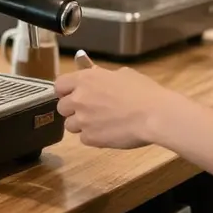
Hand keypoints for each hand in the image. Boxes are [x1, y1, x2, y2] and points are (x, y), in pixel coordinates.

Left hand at [55, 64, 178, 148]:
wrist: (154, 114)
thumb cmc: (142, 90)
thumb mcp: (120, 74)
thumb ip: (102, 76)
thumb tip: (96, 75)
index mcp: (85, 79)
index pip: (59, 85)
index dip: (64, 91)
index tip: (72, 94)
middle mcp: (79, 98)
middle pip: (62, 107)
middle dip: (72, 109)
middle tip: (87, 110)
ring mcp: (83, 120)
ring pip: (70, 125)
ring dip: (81, 125)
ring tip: (99, 123)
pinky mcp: (91, 138)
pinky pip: (84, 139)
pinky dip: (93, 137)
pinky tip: (107, 132)